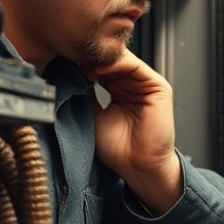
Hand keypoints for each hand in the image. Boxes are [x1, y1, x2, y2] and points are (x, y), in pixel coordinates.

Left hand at [83, 49, 182, 213]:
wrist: (137, 166)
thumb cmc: (118, 149)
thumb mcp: (92, 115)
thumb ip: (85, 94)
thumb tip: (69, 74)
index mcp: (119, 91)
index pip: (102, 68)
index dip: (85, 64)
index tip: (66, 62)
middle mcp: (133, 85)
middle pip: (113, 61)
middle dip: (93, 58)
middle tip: (72, 57)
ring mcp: (146, 85)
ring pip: (123, 60)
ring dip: (103, 59)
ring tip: (84, 62)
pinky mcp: (157, 86)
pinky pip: (136, 67)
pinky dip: (118, 63)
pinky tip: (100, 67)